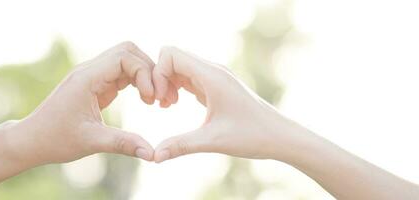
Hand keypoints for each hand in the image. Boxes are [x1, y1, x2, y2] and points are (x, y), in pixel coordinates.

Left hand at [10, 42, 155, 163]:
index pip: (124, 58)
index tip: (152, 99)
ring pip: (126, 60)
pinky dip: (137, 82)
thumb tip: (152, 154)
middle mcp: (89, 71)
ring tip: (155, 100)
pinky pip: (121, 73)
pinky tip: (145, 100)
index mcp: (86, 78)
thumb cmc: (55, 140)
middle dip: (149, 70)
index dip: (145, 73)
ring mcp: (92, 75)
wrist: (31, 140)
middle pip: (128, 51)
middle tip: (160, 97)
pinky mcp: (95, 84)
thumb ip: (123, 144)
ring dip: (144, 75)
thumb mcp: (92, 142)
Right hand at [152, 46, 300, 162]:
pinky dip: (176, 86)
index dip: (157, 74)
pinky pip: (188, 76)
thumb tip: (154, 156)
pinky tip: (175, 105)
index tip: (158, 100)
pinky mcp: (215, 85)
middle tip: (160, 104)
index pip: (171, 54)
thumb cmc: (252, 136)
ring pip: (180, 66)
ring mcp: (215, 76)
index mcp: (212, 76)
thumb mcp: (213, 141)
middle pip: (173, 57)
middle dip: (159, 78)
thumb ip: (181, 145)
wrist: (280, 136)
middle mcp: (213, 70)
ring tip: (166, 106)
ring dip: (167, 83)